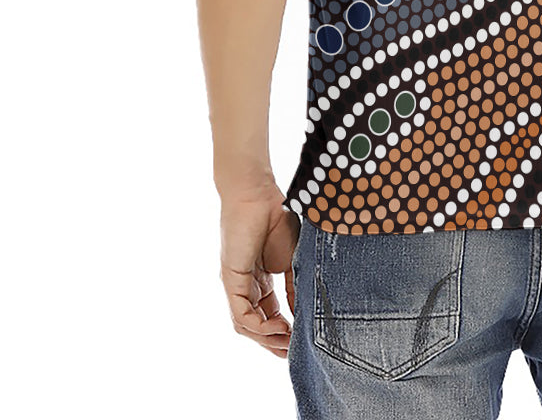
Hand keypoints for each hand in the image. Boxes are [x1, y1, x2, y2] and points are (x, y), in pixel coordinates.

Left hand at [219, 183, 299, 357]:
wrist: (259, 193)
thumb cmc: (277, 216)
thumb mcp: (293, 257)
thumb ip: (296, 284)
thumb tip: (305, 312)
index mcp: (261, 279)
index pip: (269, 315)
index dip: (284, 331)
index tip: (302, 342)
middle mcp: (246, 286)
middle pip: (257, 325)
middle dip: (275, 342)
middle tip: (294, 352)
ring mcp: (237, 284)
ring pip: (247, 325)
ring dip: (267, 339)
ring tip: (288, 343)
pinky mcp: (231, 280)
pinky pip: (241, 313)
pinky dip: (259, 326)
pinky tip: (279, 328)